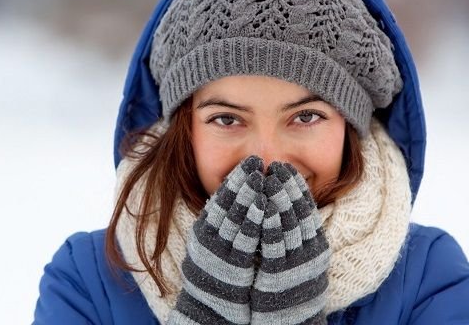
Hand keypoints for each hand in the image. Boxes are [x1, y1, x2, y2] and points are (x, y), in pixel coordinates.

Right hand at [167, 156, 266, 324]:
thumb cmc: (216, 272)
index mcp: (205, 229)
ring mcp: (220, 250)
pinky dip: (254, 220)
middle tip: (255, 162)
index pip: (220, 198)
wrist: (210, 306)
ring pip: (234, 217)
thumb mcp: (213, 242)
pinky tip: (264, 206)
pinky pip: (244, 238)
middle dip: (242, 181)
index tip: (248, 163)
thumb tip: (233, 198)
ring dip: (248, 196)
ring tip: (260, 177)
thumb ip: (221, 221)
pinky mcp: (233, 264)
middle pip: (226, 203)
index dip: (235, 179)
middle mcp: (209, 237)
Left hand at [250, 162, 329, 324]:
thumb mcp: (298, 256)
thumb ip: (295, 233)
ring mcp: (296, 263)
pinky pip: (276, 246)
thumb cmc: (290, 286)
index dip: (297, 187)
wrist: (288, 321)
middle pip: (299, 213)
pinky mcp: (280, 275)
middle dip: (288, 187)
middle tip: (278, 166)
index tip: (286, 168)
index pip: (307, 209)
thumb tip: (286, 205)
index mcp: (314, 245)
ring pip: (289, 225)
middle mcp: (309, 252)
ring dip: (280, 200)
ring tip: (270, 179)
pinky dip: (271, 225)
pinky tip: (264, 209)